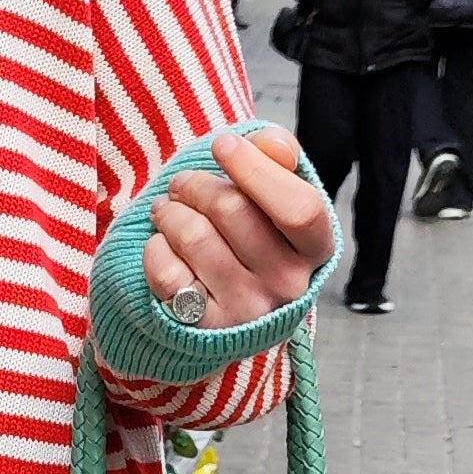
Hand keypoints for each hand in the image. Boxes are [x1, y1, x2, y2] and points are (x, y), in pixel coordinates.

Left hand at [143, 127, 333, 326]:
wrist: (227, 299)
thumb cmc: (253, 229)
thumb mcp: (275, 189)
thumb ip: (278, 154)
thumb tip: (272, 145)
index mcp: (317, 248)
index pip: (297, 208)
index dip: (254, 168)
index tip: (223, 145)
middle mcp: (289, 284)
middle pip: (233, 211)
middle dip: (196, 184)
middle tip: (182, 183)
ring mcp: (248, 309)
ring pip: (194, 237)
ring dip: (169, 212)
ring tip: (167, 209)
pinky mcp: (206, 328)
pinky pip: (167, 274)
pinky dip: (155, 248)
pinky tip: (163, 244)